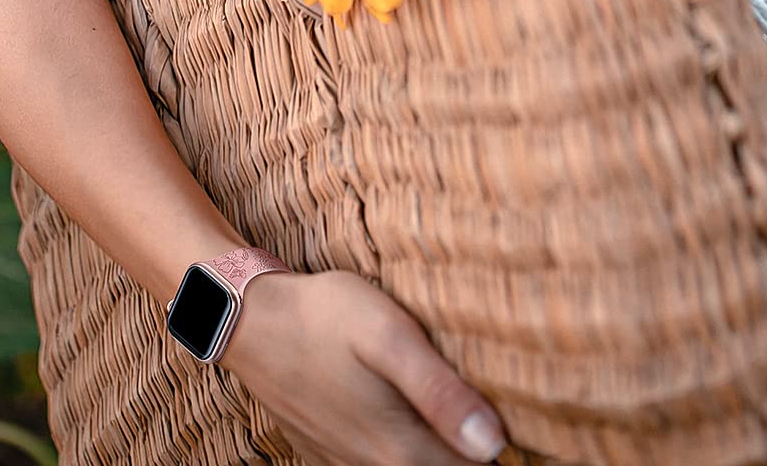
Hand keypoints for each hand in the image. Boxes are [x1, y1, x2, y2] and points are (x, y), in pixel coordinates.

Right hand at [219, 268, 509, 464]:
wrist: (249, 318)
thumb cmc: (324, 316)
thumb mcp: (389, 335)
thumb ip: (439, 391)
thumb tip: (493, 444)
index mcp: (400, 450)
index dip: (498, 445)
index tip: (518, 413)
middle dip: (471, 448)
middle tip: (488, 403)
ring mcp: (347, 463)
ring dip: (437, 446)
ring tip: (455, 405)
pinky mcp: (329, 450)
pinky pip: (378, 462)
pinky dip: (403, 445)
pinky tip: (405, 407)